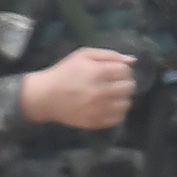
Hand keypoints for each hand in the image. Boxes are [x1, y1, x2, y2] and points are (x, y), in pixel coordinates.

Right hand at [17, 47, 138, 131]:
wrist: (45, 96)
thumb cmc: (64, 72)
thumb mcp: (83, 55)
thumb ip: (109, 55)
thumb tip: (132, 60)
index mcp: (97, 72)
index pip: (126, 71)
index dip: (122, 70)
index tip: (114, 72)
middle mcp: (101, 91)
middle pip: (130, 87)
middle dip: (124, 83)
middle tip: (113, 83)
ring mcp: (99, 109)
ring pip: (127, 103)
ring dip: (121, 98)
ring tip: (110, 95)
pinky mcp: (97, 122)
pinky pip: (119, 118)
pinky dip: (116, 112)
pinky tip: (106, 106)